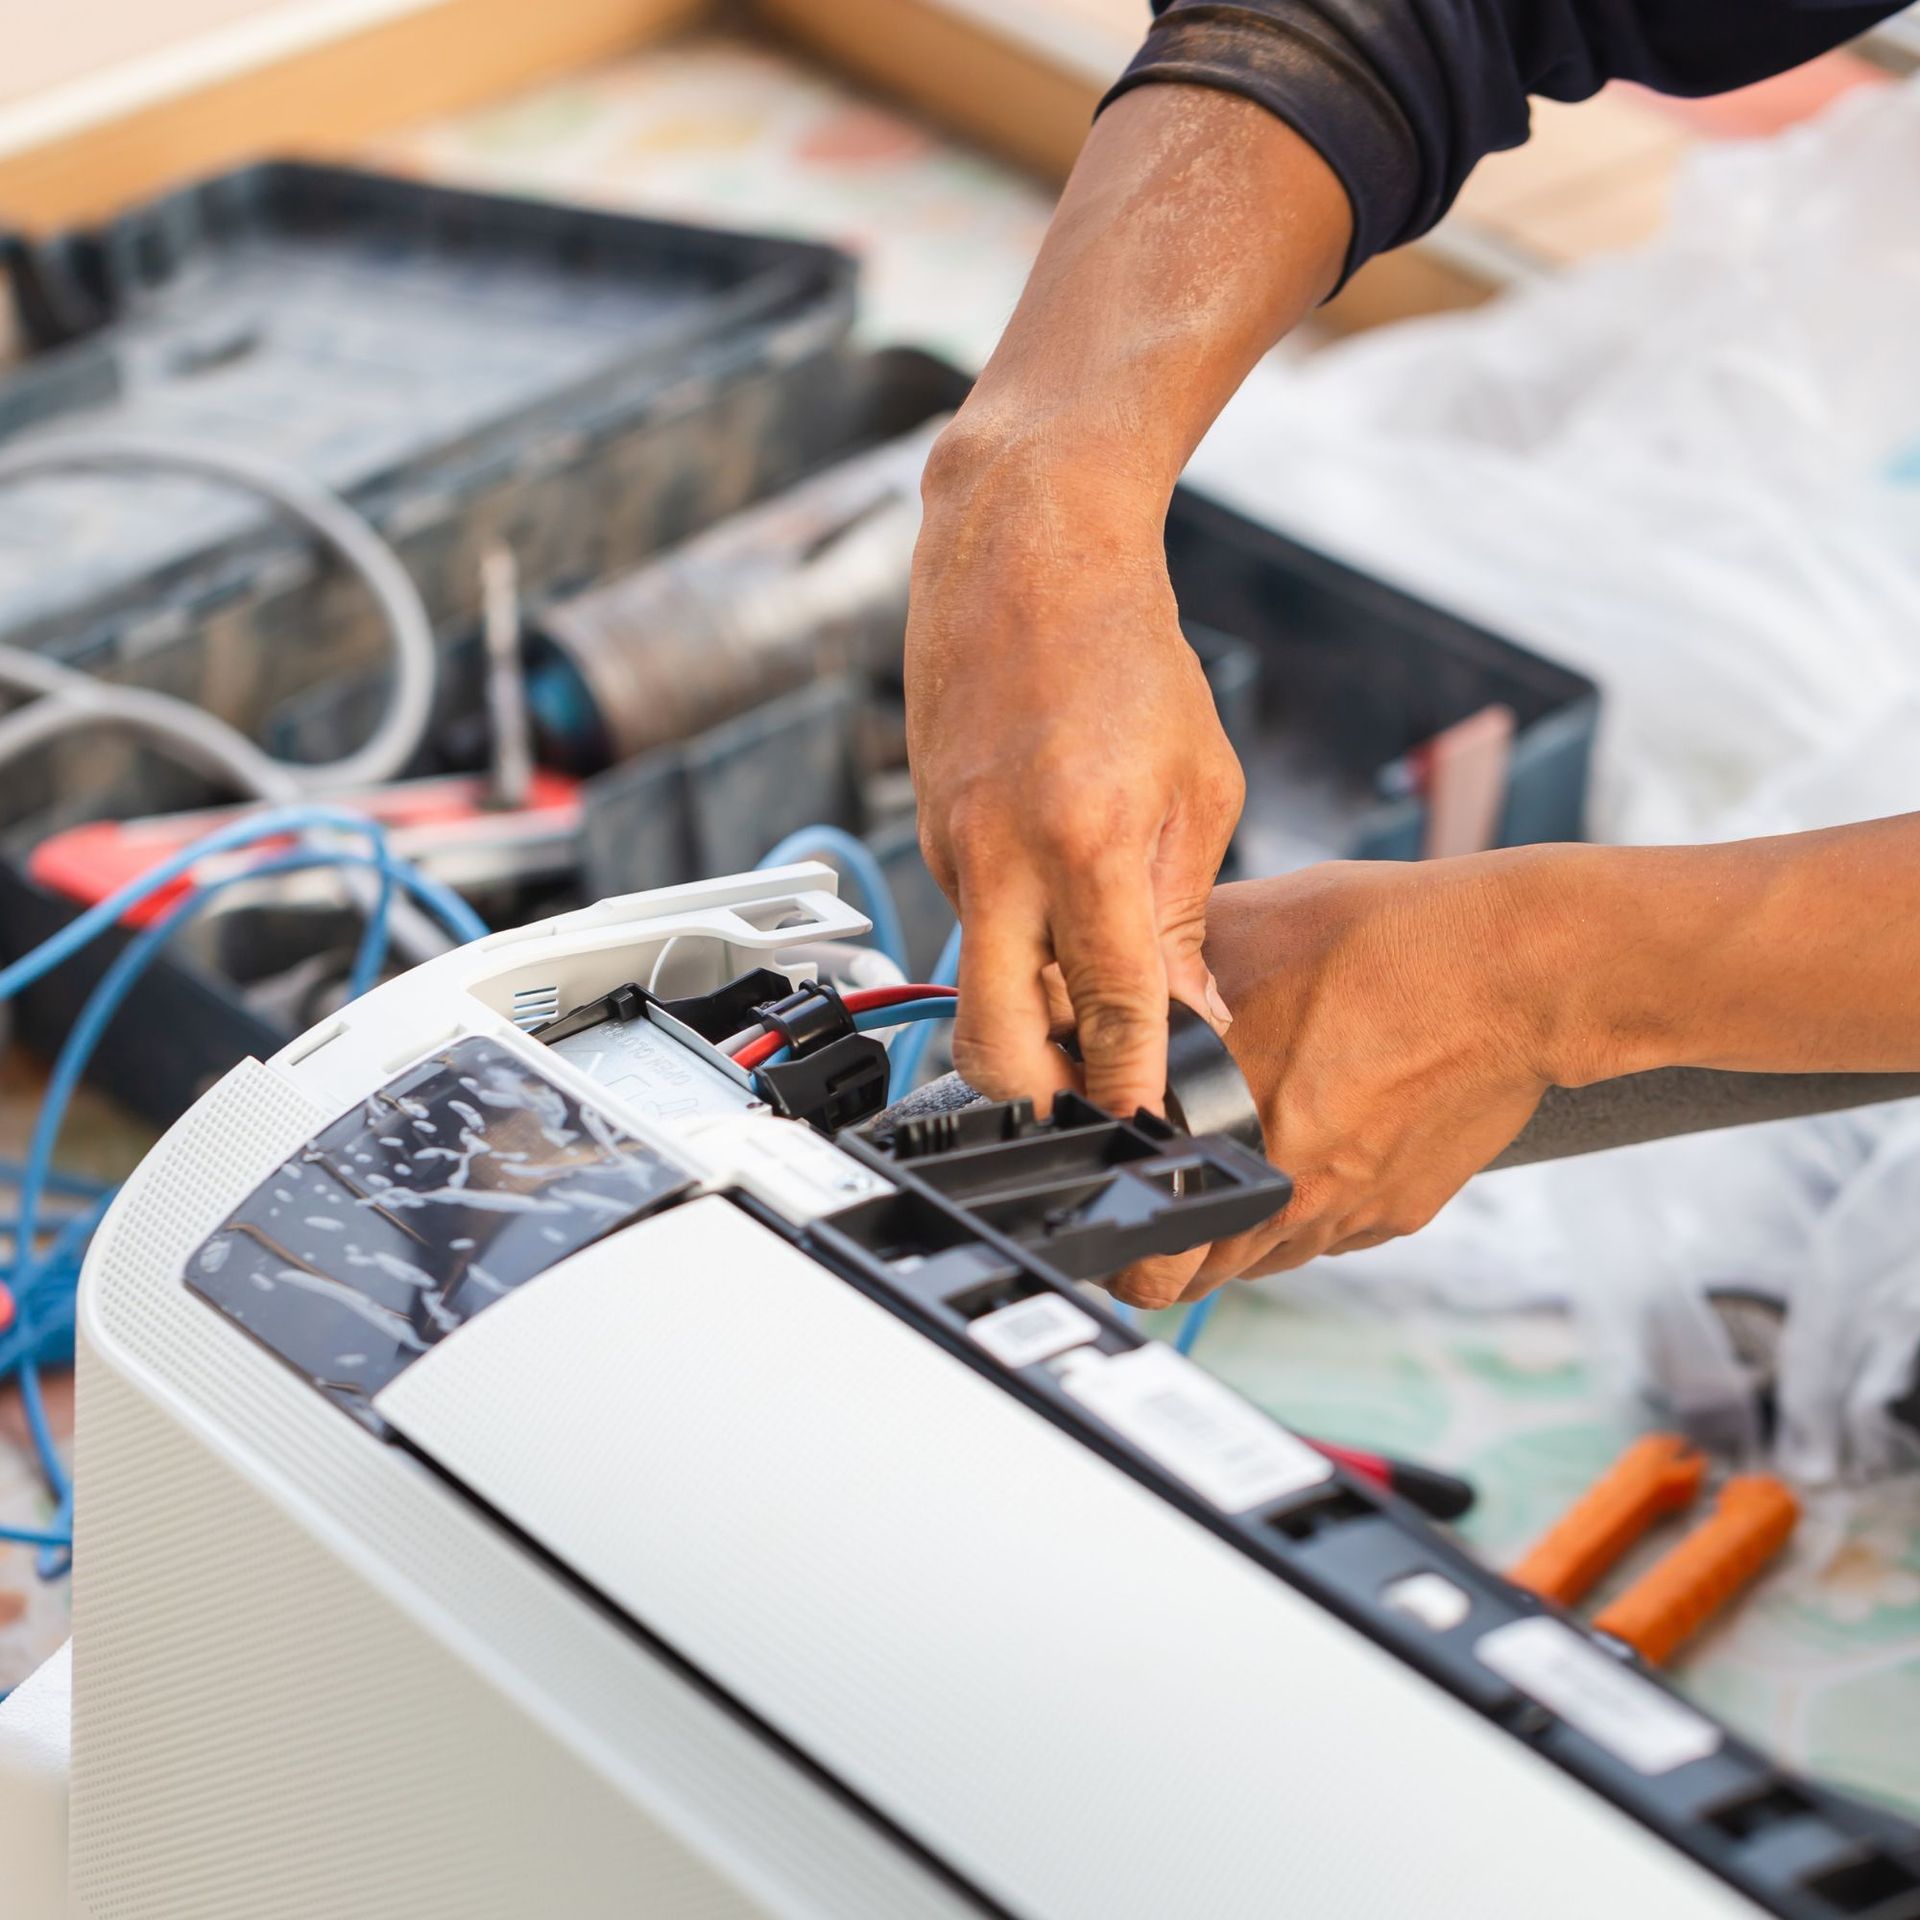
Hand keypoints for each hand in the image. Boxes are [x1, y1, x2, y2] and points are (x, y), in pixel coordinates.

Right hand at [907, 432, 1242, 1117]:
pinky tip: (1061, 918)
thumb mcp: (1199, 786)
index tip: (1152, 1135)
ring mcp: (949, 852)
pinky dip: (1016, 948)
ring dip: (1031, 1019)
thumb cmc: (1125, 652)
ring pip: (979, 986)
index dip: (1132, 1088)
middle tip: (1094, 1110)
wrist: (1023, 552)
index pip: (1109, 1009)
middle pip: (990, 1043)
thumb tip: (1186, 1013)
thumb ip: (1184, 912)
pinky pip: (972, 928)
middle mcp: (998, 859)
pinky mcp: (928, 840)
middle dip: (1038, 1102)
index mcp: (1085, 842)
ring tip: (1096, 1008)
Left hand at [1110, 852, 1578, 1307]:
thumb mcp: (1240, 929)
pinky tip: (1307, 1147)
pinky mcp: (1397, 1213)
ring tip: (1231, 1167)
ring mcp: (1344, 1213)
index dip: (1116, 1229)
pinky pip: (1327, 1234)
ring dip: (1234, 1231)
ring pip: (1260, 1259)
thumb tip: (1096, 977)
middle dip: (1166, 1249)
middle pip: (1195, 1275)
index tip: (1111, 1207)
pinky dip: (1303, 1209)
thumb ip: (1159, 971)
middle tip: (1157, 1201)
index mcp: (1224, 1132)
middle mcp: (1282, 1192)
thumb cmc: (1382, 942)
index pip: (1143, 1240)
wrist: (1515, 971)